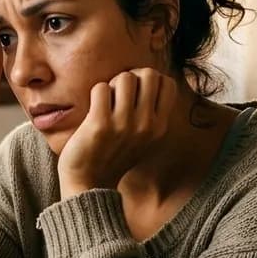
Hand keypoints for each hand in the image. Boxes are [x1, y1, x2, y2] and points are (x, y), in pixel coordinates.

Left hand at [57, 69, 176, 197]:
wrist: (88, 183)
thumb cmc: (113, 154)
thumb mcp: (144, 138)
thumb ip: (151, 112)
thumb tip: (149, 75)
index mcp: (160, 127)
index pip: (167, 83)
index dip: (149, 81)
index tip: (135, 94)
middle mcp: (146, 125)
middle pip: (149, 74)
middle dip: (131, 78)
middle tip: (118, 95)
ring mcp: (124, 125)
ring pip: (124, 77)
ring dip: (112, 85)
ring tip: (105, 103)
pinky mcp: (100, 125)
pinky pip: (101, 88)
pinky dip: (95, 94)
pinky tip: (93, 111)